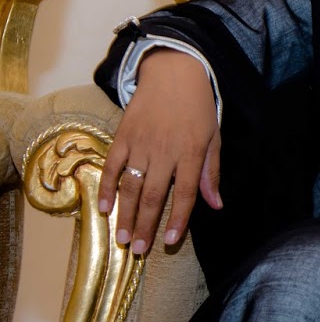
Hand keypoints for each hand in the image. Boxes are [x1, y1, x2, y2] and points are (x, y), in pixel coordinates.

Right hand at [98, 49, 221, 254]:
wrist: (174, 72)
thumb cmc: (198, 107)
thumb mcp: (213, 137)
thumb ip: (211, 172)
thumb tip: (215, 205)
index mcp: (190, 153)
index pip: (185, 194)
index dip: (177, 221)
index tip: (169, 243)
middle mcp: (164, 152)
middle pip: (154, 196)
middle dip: (146, 226)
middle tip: (138, 250)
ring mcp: (141, 144)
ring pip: (131, 187)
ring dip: (125, 215)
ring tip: (122, 238)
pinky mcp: (122, 136)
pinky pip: (111, 167)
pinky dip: (105, 188)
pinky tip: (102, 209)